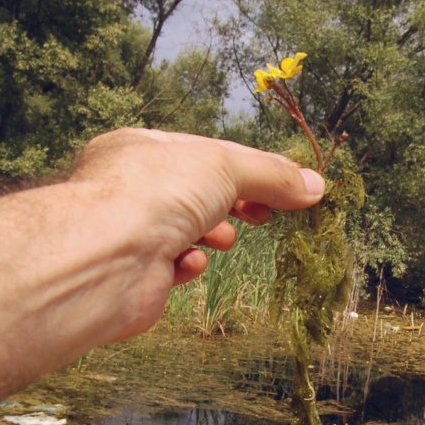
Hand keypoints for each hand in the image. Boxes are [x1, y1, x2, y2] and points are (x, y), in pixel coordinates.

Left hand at [71, 128, 325, 336]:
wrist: (108, 257)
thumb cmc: (155, 193)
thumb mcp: (226, 167)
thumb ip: (271, 175)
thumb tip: (315, 185)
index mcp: (144, 148)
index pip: (204, 154)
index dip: (247, 169)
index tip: (283, 187)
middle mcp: (132, 188)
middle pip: (198, 193)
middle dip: (232, 204)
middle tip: (262, 216)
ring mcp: (132, 231)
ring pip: (187, 231)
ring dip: (212, 234)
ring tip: (223, 239)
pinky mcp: (137, 275)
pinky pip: (173, 267)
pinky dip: (189, 265)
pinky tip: (190, 263)